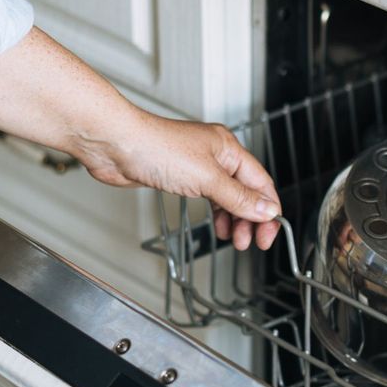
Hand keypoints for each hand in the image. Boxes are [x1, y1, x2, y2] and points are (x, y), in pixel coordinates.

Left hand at [73, 113, 282, 250]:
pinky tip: (217, 224)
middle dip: (251, 218)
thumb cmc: (155, 147)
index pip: (261, 182)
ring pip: (228, 196)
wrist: (117, 145)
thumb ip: (238, 197)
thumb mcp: (207, 178)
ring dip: (234, 219)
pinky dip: (217, 213)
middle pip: (246, 191)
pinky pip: (210, 197)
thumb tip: (266, 210)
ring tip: (234, 238)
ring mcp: (199, 166)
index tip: (269, 232)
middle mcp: (217, 155)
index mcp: (228, 149)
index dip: (268, 209)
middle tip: (251, 241)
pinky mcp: (181, 176)